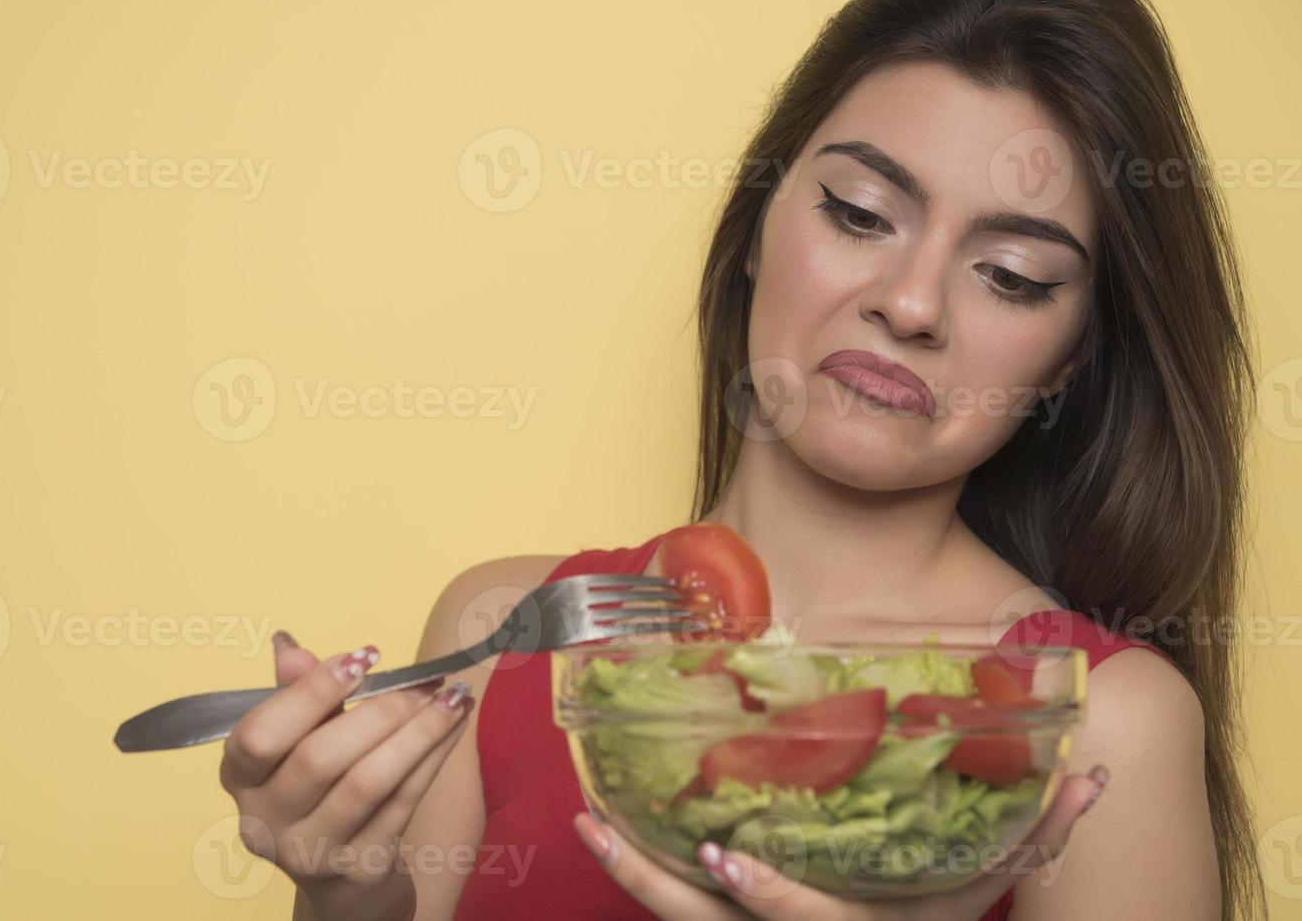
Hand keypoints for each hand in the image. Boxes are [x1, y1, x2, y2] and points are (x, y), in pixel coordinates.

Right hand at [218, 631, 473, 916]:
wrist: (343, 877)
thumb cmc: (320, 789)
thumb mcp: (299, 740)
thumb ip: (295, 696)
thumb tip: (290, 647)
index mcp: (240, 778)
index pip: (259, 735)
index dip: (311, 692)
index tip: (364, 658)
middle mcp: (264, 821)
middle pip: (318, 759)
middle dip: (378, 711)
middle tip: (421, 682)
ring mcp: (311, 851)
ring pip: (368, 782)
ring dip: (418, 731)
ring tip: (453, 697)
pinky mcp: (360, 866)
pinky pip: (403, 801)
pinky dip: (434, 756)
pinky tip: (455, 724)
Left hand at [572, 767, 1107, 919]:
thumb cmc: (936, 919)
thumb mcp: (986, 885)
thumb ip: (1039, 832)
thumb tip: (1091, 771)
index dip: (774, 902)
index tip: (728, 861)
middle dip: (656, 889)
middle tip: (601, 833)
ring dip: (632, 875)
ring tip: (585, 823)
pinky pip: (681, 915)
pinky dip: (644, 875)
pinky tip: (608, 830)